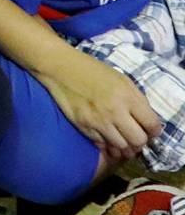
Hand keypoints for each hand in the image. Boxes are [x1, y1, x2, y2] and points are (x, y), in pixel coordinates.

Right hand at [42, 47, 162, 156]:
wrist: (60, 67)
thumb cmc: (93, 70)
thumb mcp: (121, 79)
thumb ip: (137, 100)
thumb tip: (147, 122)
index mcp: (127, 96)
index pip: (152, 125)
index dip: (153, 130)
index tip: (149, 129)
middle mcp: (114, 111)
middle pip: (139, 141)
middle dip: (139, 140)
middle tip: (134, 135)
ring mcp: (98, 121)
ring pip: (122, 148)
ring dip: (124, 145)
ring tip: (121, 137)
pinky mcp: (84, 127)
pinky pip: (103, 146)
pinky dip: (107, 145)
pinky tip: (106, 136)